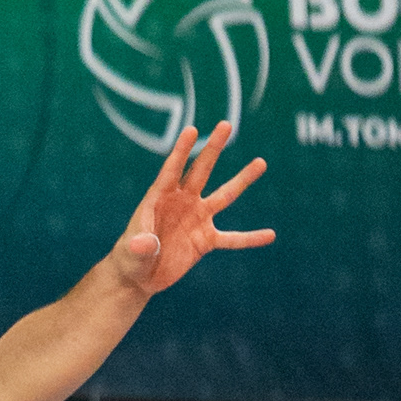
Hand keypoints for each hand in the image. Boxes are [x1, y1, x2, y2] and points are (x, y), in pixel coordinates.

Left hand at [111, 120, 273, 293]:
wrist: (139, 276)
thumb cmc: (130, 258)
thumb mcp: (132, 251)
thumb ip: (140, 244)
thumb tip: (145, 243)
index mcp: (160, 197)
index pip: (172, 169)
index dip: (181, 150)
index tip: (191, 129)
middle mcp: (182, 202)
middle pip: (201, 170)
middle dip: (213, 148)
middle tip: (226, 124)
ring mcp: (197, 219)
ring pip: (224, 196)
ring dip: (242, 180)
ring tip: (261, 162)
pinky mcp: (205, 241)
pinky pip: (232, 239)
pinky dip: (250, 238)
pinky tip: (270, 235)